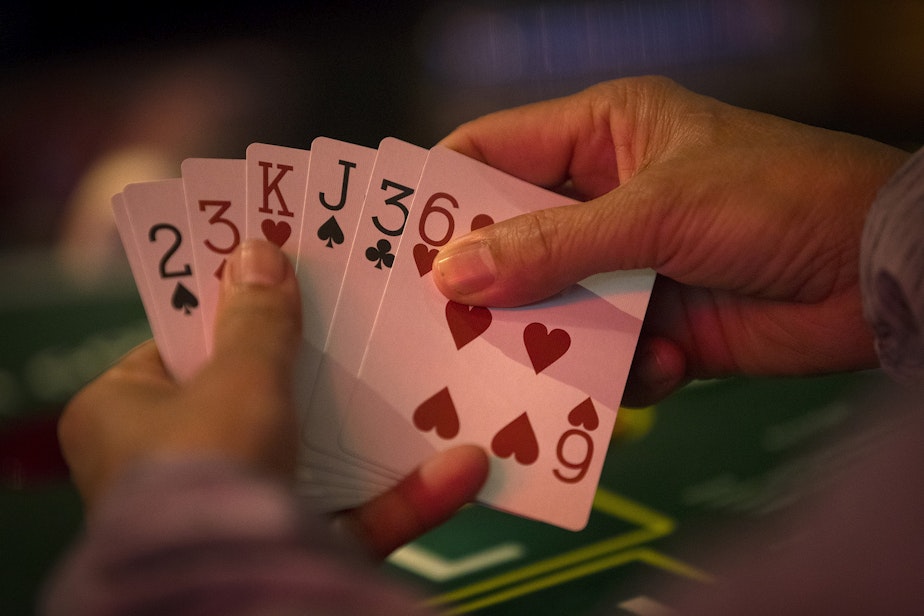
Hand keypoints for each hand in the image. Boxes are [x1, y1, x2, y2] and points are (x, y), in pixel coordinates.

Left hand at [58, 239, 487, 557]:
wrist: (228, 588)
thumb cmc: (206, 468)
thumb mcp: (239, 379)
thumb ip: (257, 320)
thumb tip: (258, 252)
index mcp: (121, 417)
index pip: (182, 347)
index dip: (232, 307)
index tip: (281, 272)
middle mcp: (168, 470)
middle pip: (254, 398)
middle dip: (314, 362)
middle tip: (356, 310)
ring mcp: (233, 512)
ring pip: (314, 456)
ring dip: (373, 425)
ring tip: (426, 374)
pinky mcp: (288, 551)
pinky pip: (350, 516)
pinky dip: (405, 494)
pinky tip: (464, 463)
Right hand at [433, 76, 909, 405]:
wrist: (882, 274)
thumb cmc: (775, 201)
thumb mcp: (658, 210)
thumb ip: (554, 247)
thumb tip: (452, 274)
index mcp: (601, 136)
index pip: (492, 153)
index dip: (443, 196)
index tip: (395, 247)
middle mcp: (605, 199)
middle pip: (512, 243)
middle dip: (490, 287)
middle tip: (444, 329)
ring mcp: (628, 266)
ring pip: (553, 310)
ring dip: (556, 342)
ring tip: (551, 369)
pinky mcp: (656, 326)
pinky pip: (604, 356)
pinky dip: (624, 373)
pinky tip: (667, 367)